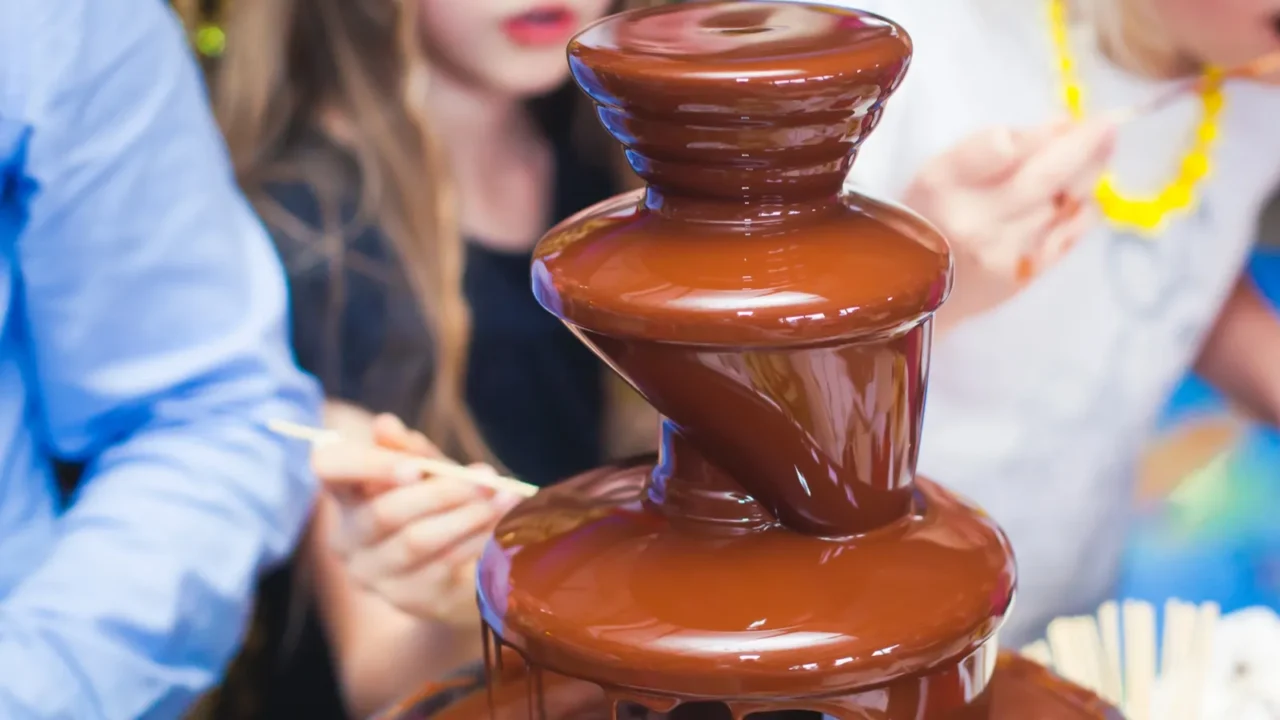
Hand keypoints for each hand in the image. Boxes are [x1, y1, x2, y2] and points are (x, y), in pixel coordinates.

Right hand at [320, 414, 521, 624]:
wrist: (459, 567)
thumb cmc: (437, 504)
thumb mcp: (427, 471)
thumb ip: (408, 451)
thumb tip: (385, 425)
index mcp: (345, 494)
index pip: (328, 468)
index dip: (367, 466)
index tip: (415, 466)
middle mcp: (347, 539)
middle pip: (383, 513)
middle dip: (441, 492)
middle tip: (486, 478)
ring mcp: (374, 574)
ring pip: (416, 541)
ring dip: (467, 515)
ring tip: (503, 498)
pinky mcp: (406, 598)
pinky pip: (442, 564)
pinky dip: (475, 540)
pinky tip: (498, 526)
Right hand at [902, 118, 1116, 322]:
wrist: (912, 296)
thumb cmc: (925, 221)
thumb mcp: (938, 175)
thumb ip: (989, 149)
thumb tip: (1060, 126)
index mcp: (939, 184)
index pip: (999, 146)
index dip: (1038, 133)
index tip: (1062, 120)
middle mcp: (972, 219)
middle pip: (1043, 174)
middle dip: (1085, 144)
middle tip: (1111, 124)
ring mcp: (1003, 251)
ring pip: (1066, 201)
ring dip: (1090, 172)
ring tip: (1102, 150)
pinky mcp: (1025, 274)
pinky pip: (1072, 231)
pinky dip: (1084, 208)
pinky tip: (1082, 196)